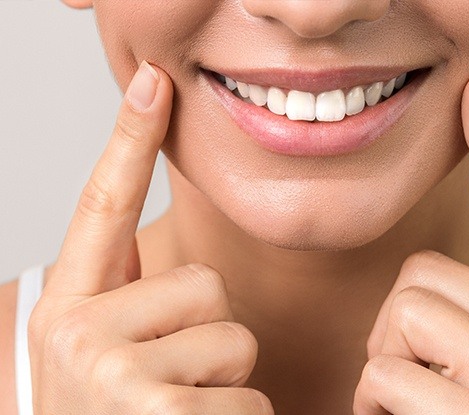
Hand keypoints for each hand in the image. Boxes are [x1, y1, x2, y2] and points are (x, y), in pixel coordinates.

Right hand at [28, 62, 272, 413]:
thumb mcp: (112, 357)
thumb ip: (139, 306)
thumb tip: (190, 272)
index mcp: (71, 308)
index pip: (101, 205)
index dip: (128, 139)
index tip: (154, 83)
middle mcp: (77, 330)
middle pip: (206, 285)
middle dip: (210, 338)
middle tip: (172, 387)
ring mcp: (111, 373)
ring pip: (234, 340)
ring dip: (224, 385)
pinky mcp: (158, 413)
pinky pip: (247, 397)